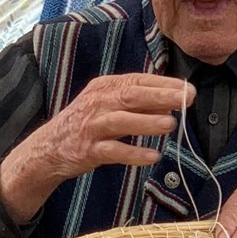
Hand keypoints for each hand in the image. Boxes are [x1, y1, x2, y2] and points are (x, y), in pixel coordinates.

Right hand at [0, 75, 191, 221]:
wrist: (49, 148)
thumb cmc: (85, 124)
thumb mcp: (107, 104)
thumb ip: (135, 102)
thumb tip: (170, 102)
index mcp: (104, 87)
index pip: (137, 81)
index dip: (163, 84)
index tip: (187, 88)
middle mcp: (97, 103)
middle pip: (131, 96)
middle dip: (160, 97)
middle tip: (186, 99)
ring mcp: (91, 126)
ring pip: (121, 121)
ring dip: (147, 122)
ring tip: (171, 124)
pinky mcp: (88, 150)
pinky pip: (113, 151)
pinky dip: (133, 153)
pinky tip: (152, 156)